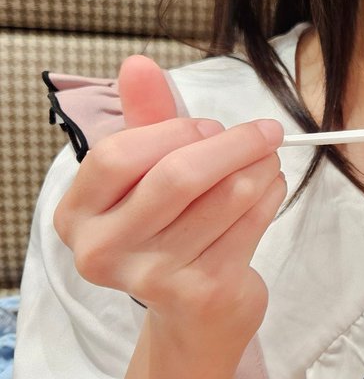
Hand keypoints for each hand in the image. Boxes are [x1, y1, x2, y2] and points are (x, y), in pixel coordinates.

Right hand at [53, 55, 285, 352]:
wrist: (195, 314)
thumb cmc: (168, 228)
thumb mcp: (149, 170)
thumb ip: (145, 117)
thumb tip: (137, 64)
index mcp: (78, 215)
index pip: (118, 155)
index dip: (173, 131)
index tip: (209, 126)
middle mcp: (102, 251)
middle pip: (176, 177)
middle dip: (232, 144)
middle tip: (263, 133)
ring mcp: (151, 277)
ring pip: (223, 198)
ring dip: (259, 168)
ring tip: (269, 159)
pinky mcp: (200, 293)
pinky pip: (249, 225)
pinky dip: (269, 196)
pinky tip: (271, 188)